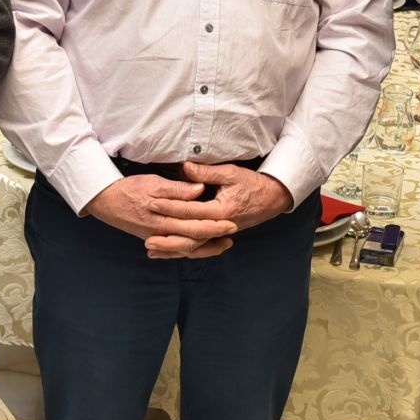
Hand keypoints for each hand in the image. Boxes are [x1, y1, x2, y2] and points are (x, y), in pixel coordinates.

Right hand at [84, 174, 237, 258]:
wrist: (105, 201)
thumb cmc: (129, 189)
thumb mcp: (152, 182)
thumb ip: (176, 188)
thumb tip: (199, 189)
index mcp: (162, 215)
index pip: (193, 221)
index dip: (213, 222)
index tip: (230, 220)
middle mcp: (160, 230)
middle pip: (192, 237)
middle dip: (214, 236)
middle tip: (232, 232)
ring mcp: (156, 237)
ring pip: (185, 247)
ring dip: (205, 247)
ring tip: (223, 244)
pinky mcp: (153, 239)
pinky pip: (175, 249)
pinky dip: (189, 251)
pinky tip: (201, 249)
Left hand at [143, 162, 292, 257]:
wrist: (272, 199)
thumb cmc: (252, 184)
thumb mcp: (231, 173)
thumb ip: (207, 172)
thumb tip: (186, 167)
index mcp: (221, 211)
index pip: (191, 211)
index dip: (170, 207)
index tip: (153, 204)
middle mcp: (220, 226)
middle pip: (189, 235)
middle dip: (167, 236)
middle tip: (147, 236)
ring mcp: (220, 233)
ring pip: (193, 246)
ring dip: (172, 248)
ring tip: (152, 249)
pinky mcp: (219, 235)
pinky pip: (199, 247)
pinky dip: (182, 250)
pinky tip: (168, 252)